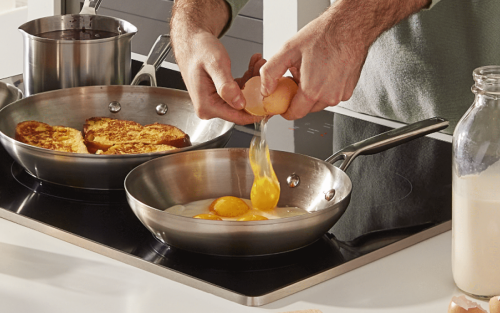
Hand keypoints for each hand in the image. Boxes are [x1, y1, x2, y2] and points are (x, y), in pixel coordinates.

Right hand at [170, 0, 264, 124]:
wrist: (191, 42)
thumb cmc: (198, 49)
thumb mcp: (215, 64)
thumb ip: (226, 86)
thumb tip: (239, 103)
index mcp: (206, 105)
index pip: (237, 117)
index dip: (257, 112)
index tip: (272, 106)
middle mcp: (209, 108)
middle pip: (241, 107)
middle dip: (256, 91)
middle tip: (265, 73)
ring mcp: (215, 102)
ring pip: (242, 98)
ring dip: (253, 82)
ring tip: (259, 63)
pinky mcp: (219, 96)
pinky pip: (238, 91)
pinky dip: (247, 79)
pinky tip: (252, 66)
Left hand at [259, 7, 367, 119]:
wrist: (350, 26)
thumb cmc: (324, 35)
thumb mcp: (288, 50)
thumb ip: (271, 72)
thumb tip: (265, 89)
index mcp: (312, 91)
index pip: (294, 114)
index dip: (284, 109)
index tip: (282, 102)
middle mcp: (328, 96)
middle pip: (306, 109)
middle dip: (298, 97)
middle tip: (296, 77)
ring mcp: (340, 95)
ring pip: (319, 103)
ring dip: (312, 93)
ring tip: (311, 71)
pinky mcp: (348, 91)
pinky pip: (331, 95)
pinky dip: (324, 88)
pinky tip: (322, 71)